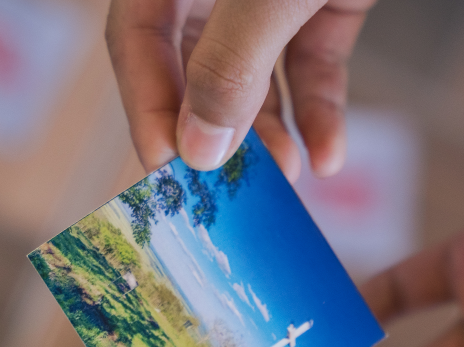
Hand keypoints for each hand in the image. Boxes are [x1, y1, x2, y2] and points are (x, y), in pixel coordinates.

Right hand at [106, 0, 375, 179]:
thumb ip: (230, 64)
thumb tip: (197, 149)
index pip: (135, 39)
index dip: (146, 106)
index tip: (169, 169)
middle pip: (192, 64)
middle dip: (215, 130)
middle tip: (228, 191)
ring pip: (253, 72)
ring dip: (268, 131)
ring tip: (285, 184)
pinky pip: (311, 60)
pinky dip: (320, 107)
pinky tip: (327, 155)